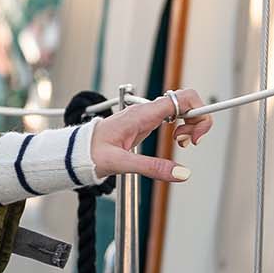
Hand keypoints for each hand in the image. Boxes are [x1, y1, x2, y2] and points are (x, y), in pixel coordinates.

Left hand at [89, 88, 213, 182]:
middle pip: (186, 102)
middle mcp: (147, 110)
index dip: (198, 113)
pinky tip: (175, 141)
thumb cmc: (91, 153)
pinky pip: (172, 117)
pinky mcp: (145, 122)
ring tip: (181, 144)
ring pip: (181, 109)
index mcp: (142, 114)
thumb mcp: (121, 164)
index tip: (195, 137)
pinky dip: (180, 127)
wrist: (75, 152)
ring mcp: (147, 115)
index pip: (183, 98)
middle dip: (196, 120)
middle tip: (188, 143)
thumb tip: (181, 174)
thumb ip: (152, 167)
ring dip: (188, 125)